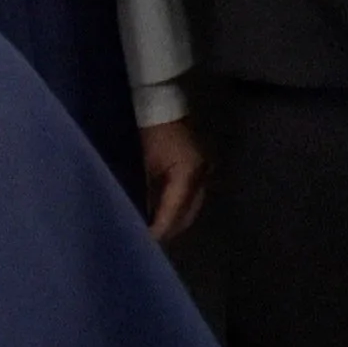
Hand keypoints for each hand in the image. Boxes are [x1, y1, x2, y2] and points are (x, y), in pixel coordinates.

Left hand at [133, 116, 208, 242]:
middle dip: (169, 230)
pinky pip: (191, 197)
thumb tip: (143, 218)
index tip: (143, 242)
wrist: (162, 105)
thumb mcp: (144, 164)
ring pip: (191, 209)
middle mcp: (201, 177)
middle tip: (147, 241)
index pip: (173, 212)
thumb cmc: (149, 131)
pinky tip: (162, 215)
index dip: (159, 230)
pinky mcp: (200, 171)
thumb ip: (147, 194)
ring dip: (174, 221)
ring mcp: (204, 173)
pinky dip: (178, 208)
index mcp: (187, 175)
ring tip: (154, 231)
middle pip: (187, 215)